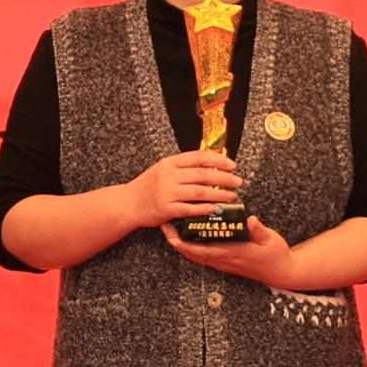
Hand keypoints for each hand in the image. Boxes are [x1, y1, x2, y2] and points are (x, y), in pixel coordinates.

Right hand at [122, 148, 242, 232]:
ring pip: (199, 192)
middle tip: (238, 181)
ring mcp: (167, 192)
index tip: (232, 165)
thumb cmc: (148, 186)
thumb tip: (211, 164)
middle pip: (203, 174)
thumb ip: (183, 167)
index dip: (218, 160)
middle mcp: (169, 176)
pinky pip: (189, 208)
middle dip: (224, 178)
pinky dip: (204, 208)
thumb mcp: (163, 169)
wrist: (128, 203)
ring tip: (232, 196)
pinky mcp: (166, 209)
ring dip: (219, 194)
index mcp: (170, 163)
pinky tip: (216, 208)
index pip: (198, 157)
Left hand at [168, 214, 294, 287]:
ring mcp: (223, 263)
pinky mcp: (225, 263)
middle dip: (176, 241)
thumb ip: (259, 230)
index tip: (172, 234)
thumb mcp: (271, 240)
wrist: (280, 272)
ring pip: (196, 256)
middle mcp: (223, 260)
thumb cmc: (275, 255)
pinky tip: (188, 237)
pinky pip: (203, 256)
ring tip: (171, 230)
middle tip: (164, 226)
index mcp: (232, 253)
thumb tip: (251, 219)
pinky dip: (192, 248)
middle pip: (193, 254)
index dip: (185, 244)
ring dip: (182, 245)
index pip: (203, 251)